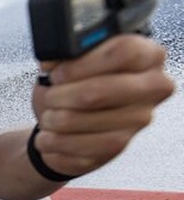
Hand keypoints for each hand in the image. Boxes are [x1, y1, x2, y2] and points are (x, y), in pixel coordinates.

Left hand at [30, 34, 173, 176]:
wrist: (76, 121)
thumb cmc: (78, 85)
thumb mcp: (72, 61)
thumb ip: (66, 54)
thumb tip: (51, 60)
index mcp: (148, 56)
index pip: (125, 52)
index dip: (81, 64)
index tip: (57, 73)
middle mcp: (152, 89)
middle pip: (97, 92)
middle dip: (60, 96)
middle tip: (50, 96)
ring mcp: (137, 121)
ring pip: (80, 121)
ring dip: (52, 120)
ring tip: (48, 117)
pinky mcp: (118, 147)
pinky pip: (76, 147)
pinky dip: (52, 142)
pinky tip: (49, 137)